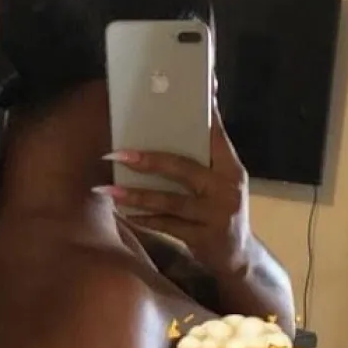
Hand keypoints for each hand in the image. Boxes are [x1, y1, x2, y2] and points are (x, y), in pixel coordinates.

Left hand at [100, 107, 251, 275]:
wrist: (239, 256)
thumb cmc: (222, 210)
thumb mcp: (222, 182)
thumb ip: (205, 157)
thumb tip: (177, 123)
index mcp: (231, 169)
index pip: (215, 136)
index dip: (203, 113)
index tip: (189, 91)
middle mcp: (226, 190)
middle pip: (184, 169)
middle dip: (149, 160)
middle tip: (117, 154)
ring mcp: (216, 216)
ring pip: (171, 202)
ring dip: (137, 196)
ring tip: (108, 191)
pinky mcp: (203, 238)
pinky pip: (168, 227)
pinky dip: (145, 220)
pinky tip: (125, 213)